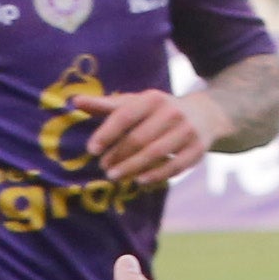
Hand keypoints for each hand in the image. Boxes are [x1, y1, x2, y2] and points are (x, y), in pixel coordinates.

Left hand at [82, 87, 210, 189]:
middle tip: (103, 168)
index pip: (125, 115)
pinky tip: (140, 181)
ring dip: (132, 168)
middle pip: (139, 138)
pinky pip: (175, 166)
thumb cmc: (158, 111)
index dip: (107, 133)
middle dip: (118, 155)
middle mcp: (171, 112)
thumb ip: (106, 105)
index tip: (92, 149)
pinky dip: (156, 175)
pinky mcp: (197, 149)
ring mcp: (187, 131)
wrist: (204, 114)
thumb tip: (75, 101)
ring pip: (155, 153)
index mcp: (152, 98)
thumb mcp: (135, 103)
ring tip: (115, 176)